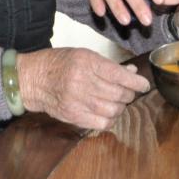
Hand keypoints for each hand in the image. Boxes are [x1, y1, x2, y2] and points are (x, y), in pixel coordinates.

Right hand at [17, 47, 149, 129]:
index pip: (119, 75)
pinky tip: (109, 112)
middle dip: (130, 94)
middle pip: (118, 94)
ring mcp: (78, 101)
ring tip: (119, 101)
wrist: (34, 79)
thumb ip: (108, 65)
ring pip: (113, 110)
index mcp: (87, 63)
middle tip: (131, 91)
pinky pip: (102, 123)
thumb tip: (132, 72)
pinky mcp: (74, 116)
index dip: (136, 82)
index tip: (144, 84)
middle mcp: (83, 82)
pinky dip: (111, 119)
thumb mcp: (85, 55)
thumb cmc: (60, 63)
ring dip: (121, 107)